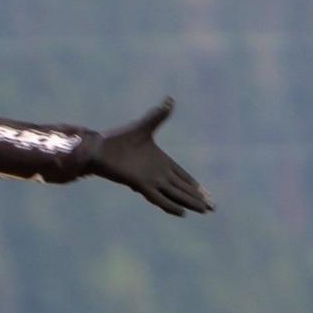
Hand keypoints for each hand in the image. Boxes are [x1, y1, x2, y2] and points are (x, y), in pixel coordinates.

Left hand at [81, 100, 212, 215]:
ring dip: (189, 202)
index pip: (184, 176)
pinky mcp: (140, 185)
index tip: (209, 194)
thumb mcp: (142, 127)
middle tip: (213, 207)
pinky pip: (159, 198)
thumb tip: (170, 99)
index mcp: (162, 162)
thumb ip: (158, 115)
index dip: (196, 186)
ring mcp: (150, 181)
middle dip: (198, 198)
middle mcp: (159, 174)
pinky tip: (182, 213)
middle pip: (183, 189)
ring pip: (175, 195)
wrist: (99, 148)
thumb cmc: (118, 139)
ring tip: (204, 211)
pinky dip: (170, 206)